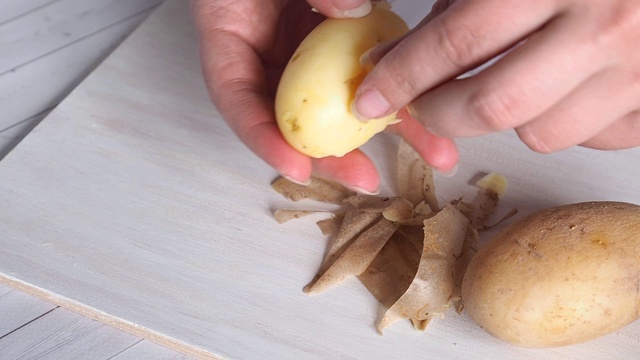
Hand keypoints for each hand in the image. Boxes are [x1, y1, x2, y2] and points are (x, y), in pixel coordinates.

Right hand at [191, 0, 457, 193]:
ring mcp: (311, 49)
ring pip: (344, 100)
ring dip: (386, 128)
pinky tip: (431, 105)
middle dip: (333, 153)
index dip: (264, 140)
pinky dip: (399, 90)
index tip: (298, 166)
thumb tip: (352, 9)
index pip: (238, 101)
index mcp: (232, 38)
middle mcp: (273, 53)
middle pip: (296, 117)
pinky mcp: (346, 37)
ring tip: (432, 153)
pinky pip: (371, 69)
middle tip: (366, 179)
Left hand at [354, 0, 639, 155]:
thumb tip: (408, 47)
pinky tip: (560, 87)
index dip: (404, 74)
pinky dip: (563, 121)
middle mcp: (608, 28)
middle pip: (493, 106)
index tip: (372, 94)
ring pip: (540, 133)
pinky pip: (591, 137)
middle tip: (417, 103)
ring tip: (501, 81)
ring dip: (504, 116)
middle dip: (438, 112)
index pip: (458, 42)